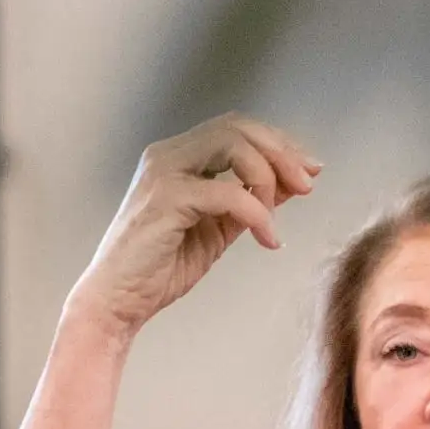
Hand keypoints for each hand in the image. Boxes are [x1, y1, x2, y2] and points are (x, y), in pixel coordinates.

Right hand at [65, 114, 320, 336]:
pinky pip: (228, 192)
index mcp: (178, 157)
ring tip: (280, 212)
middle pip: (237, 126)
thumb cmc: (160, 268)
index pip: (236, 129)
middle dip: (281, 152)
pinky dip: (257, 213)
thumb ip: (249, 203)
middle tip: (308, 183)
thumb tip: (291, 184)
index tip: (311, 169)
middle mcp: (168, 155)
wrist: (118, 302)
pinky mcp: (165, 198)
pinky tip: (268, 239)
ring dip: (269, 174)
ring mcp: (164, 172)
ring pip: (232, 145)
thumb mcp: (218, 229)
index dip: (278, 143)